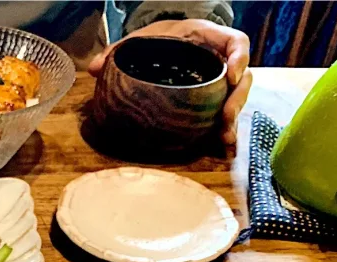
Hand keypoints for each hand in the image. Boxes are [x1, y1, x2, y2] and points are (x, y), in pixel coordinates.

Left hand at [88, 19, 251, 144]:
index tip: (232, 75)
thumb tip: (94, 67)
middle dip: (237, 99)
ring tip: (225, 139)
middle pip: (242, 78)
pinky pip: (225, 114)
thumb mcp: (141, 39)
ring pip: (236, 99)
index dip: (240, 57)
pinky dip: (225, 130)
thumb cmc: (158, 39)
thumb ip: (118, 50)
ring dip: (233, 120)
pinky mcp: (214, 100)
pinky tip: (223, 148)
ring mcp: (219, 81)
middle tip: (226, 119)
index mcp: (208, 38)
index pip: (236, 42)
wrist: (163, 44)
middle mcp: (220, 60)